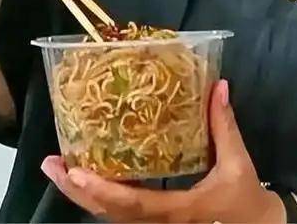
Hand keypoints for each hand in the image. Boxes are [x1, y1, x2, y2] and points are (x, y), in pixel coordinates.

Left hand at [41, 80, 286, 222]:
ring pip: (110, 216)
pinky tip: (84, 177)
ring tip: (59, 166)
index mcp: (178, 211)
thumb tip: (218, 86)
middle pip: (109, 214)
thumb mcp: (237, 163)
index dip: (103, 191)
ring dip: (82, 194)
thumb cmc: (245, 200)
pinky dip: (99, 196)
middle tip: (51, 164)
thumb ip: (224, 125)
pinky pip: (120, 214)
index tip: (76, 173)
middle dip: (76, 191)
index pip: (134, 204)